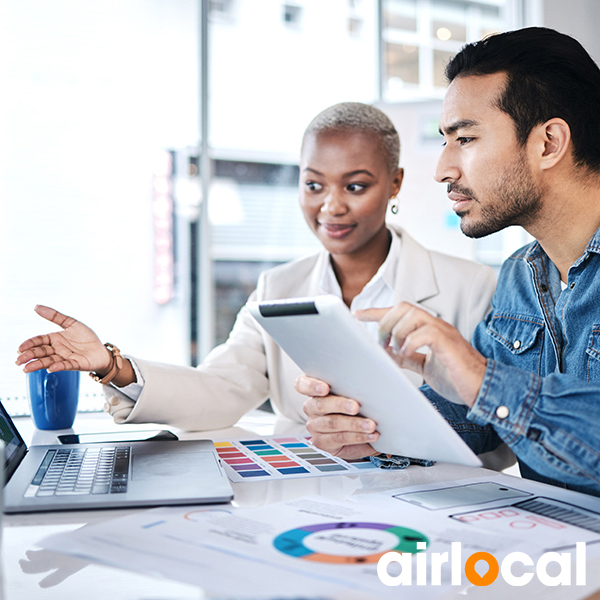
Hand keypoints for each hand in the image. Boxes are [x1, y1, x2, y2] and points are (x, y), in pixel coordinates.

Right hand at [16, 305, 109, 373]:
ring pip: (49, 361)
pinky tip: (51, 368)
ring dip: (38, 364)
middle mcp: (58, 350)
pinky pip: (66, 365)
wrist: (101, 350)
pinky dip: (58, 366)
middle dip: (29, 356)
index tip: (20, 348)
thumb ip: (55, 316)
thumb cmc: (87, 338)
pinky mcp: (76, 364)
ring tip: (27, 368)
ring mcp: (66, 357)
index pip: (39, 341)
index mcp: (55, 339)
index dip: (30, 344)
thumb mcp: (71, 323)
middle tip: (18, 360)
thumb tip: (36, 307)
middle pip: (41, 352)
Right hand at [296, 375, 378, 459]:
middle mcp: (311, 407)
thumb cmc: (357, 406)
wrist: (362, 433)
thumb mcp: (354, 392)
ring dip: (354, 424)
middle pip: (320, 404)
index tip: (325, 388)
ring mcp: (314, 425)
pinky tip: (370, 435)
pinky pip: (339, 438)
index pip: (302, 384)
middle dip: (340, 405)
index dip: (311, 386)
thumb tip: (372, 379)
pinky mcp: (321, 442)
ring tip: (370, 424)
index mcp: (314, 390)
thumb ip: (353, 385)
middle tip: (356, 406)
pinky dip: (358, 436)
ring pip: (331, 423)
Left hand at [356, 303, 486, 406]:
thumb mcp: (424, 366)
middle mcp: (435, 325)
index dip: (376, 312)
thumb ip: (408, 357)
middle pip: (403, 307)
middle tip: (381, 344)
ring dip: (396, 332)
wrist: (481, 389)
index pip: (398, 312)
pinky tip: (406, 354)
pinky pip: (426, 332)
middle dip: (384, 323)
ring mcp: (443, 332)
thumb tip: (388, 353)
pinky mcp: (449, 344)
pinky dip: (410, 342)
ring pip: (412, 314)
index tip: (357, 314)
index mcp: (428, 328)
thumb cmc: (456, 377)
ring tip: (394, 349)